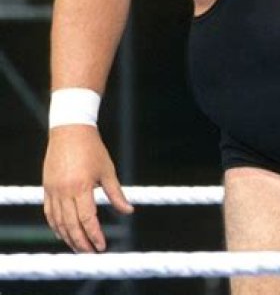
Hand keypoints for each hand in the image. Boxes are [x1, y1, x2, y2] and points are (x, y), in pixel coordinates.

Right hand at [43, 125, 133, 251]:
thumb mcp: (108, 171)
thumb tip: (129, 211)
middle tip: (91, 252)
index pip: (87, 219)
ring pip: (58, 222)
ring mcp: (53, 191)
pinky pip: (49, 213)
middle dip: (81, 242)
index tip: (102, 246)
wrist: (71, 131)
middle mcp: (64, 192)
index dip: (95, 235)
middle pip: (71, 225)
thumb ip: (116, 194)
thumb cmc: (92, 149)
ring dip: (68, 237)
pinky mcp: (46, 188)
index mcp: (81, 187)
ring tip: (78, 247)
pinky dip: (55, 225)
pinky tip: (62, 233)